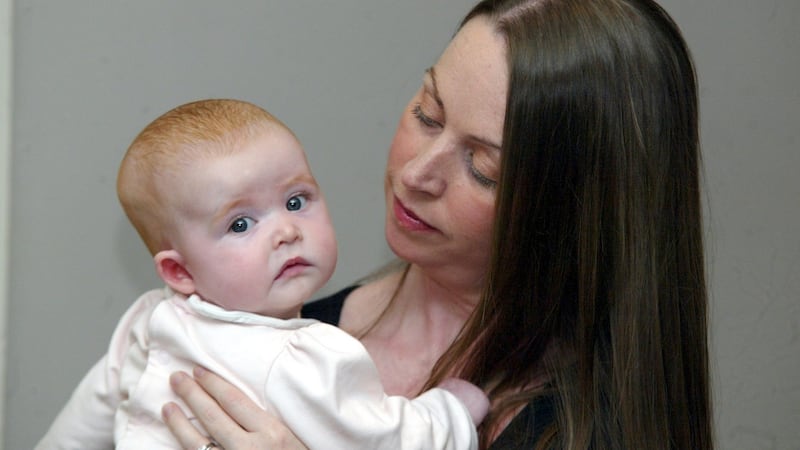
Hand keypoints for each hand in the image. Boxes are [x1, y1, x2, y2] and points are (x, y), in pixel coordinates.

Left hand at [163, 367, 307, 449]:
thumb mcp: (289, 439)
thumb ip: (264, 425)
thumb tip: (232, 405)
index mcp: (272, 433)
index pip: (234, 400)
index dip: (213, 384)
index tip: (198, 371)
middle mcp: (251, 449)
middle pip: (213, 416)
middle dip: (191, 394)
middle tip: (176, 378)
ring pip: (198, 443)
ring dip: (179, 423)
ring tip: (167, 407)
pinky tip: (176, 441)